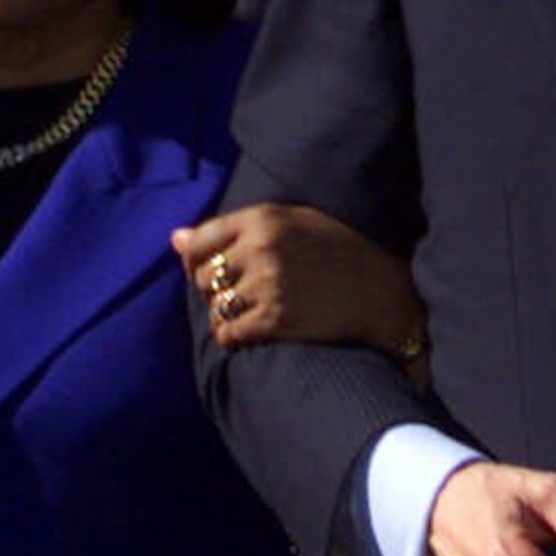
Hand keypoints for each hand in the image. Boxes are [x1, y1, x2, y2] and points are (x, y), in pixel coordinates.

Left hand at [175, 207, 424, 356]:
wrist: (381, 291)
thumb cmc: (337, 250)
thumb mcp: (291, 222)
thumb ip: (234, 228)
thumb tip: (174, 240)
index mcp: (262, 218)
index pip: (198, 241)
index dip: (194, 262)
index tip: (206, 272)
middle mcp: (259, 248)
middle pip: (205, 277)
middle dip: (215, 290)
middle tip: (240, 295)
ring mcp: (267, 284)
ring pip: (215, 307)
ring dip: (225, 315)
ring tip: (249, 314)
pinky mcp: (275, 319)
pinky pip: (229, 333)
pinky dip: (232, 337)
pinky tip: (250, 333)